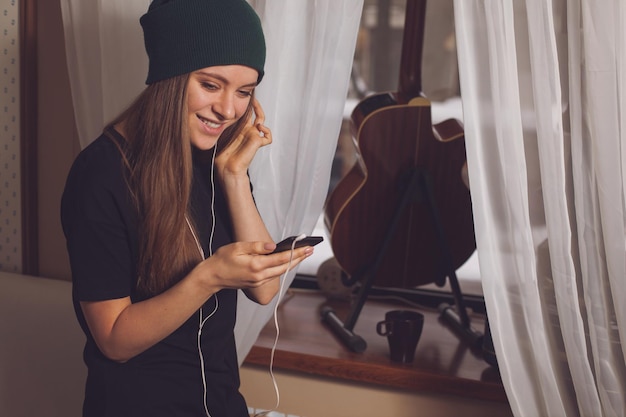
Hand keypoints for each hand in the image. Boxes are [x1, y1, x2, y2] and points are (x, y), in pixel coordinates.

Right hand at [194, 241, 312, 294]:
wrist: (212, 277)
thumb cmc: (222, 260)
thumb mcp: (237, 247)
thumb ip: (256, 246)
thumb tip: (273, 246)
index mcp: (256, 265)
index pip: (282, 258)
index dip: (296, 252)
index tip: (307, 247)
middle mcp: (260, 276)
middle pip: (285, 267)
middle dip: (299, 258)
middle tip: (310, 250)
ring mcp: (259, 281)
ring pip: (281, 272)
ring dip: (292, 263)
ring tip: (302, 254)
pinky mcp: (256, 284)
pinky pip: (273, 275)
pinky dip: (282, 268)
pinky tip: (286, 262)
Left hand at [215, 98, 271, 180]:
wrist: (227, 168)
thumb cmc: (222, 155)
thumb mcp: (220, 134)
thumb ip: (221, 124)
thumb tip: (214, 112)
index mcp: (239, 129)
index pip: (245, 114)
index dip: (245, 106)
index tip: (242, 97)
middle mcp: (247, 131)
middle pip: (255, 114)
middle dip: (255, 105)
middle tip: (252, 98)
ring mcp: (253, 136)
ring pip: (262, 121)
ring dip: (260, 114)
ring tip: (255, 108)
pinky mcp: (257, 142)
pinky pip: (267, 136)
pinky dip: (267, 131)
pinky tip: (260, 128)